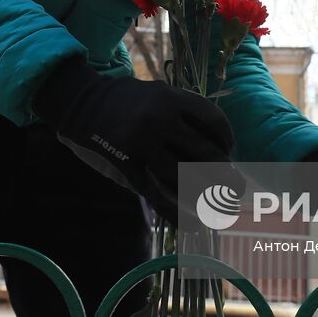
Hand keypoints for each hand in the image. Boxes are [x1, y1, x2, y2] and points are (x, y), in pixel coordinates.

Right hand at [34, 57, 238, 222]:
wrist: (79, 103)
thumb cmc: (124, 101)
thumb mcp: (157, 93)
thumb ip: (183, 115)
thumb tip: (218, 149)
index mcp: (172, 97)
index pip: (213, 122)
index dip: (226, 140)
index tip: (230, 152)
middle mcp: (160, 118)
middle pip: (205, 153)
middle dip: (226, 174)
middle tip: (238, 189)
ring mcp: (142, 143)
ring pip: (185, 176)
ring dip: (207, 196)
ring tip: (220, 208)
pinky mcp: (126, 164)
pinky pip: (157, 194)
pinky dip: (178, 213)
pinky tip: (194, 224)